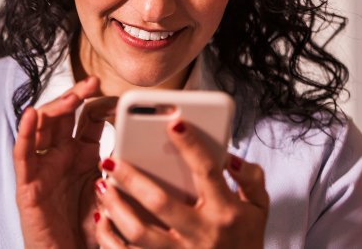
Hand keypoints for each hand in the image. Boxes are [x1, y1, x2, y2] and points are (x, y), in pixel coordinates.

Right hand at [13, 76, 116, 248]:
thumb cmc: (89, 231)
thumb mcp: (113, 193)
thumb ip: (121, 170)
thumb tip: (143, 146)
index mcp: (82, 155)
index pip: (87, 118)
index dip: (99, 102)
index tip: (116, 93)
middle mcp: (60, 156)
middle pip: (63, 115)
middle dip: (77, 96)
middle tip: (93, 83)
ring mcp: (43, 167)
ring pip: (41, 126)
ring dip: (55, 108)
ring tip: (71, 97)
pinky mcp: (28, 184)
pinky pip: (23, 154)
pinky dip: (25, 133)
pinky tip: (31, 116)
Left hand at [94, 120, 268, 248]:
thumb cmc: (245, 241)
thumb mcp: (260, 209)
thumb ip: (250, 178)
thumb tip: (230, 157)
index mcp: (226, 212)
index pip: (208, 172)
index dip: (191, 146)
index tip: (174, 123)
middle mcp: (202, 233)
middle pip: (161, 203)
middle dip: (132, 179)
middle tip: (111, 159)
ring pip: (140, 232)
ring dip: (116, 207)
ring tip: (102, 186)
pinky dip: (110, 239)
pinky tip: (101, 219)